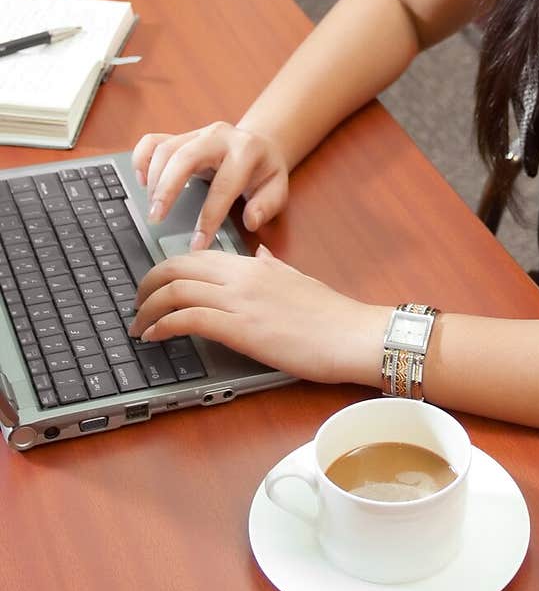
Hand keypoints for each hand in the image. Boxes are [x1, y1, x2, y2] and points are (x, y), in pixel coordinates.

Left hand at [129, 244, 386, 386]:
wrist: (351, 334)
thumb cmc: (330, 314)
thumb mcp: (296, 279)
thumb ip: (272, 266)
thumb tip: (258, 253)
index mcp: (253, 265)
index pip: (195, 256)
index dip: (165, 269)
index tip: (153, 286)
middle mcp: (241, 277)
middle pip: (177, 268)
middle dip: (147, 285)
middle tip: (135, 304)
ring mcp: (240, 302)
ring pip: (176, 291)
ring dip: (148, 309)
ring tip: (138, 326)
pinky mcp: (241, 329)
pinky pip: (189, 319)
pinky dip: (163, 326)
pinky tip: (155, 336)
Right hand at [131, 122, 289, 249]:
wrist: (260, 144)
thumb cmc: (264, 170)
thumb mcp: (277, 188)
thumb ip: (267, 205)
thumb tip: (250, 221)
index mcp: (246, 151)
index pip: (224, 186)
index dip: (209, 217)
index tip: (197, 244)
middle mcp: (218, 136)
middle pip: (184, 157)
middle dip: (167, 189)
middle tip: (156, 218)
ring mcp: (197, 133)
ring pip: (165, 149)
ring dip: (153, 180)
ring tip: (153, 209)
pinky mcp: (181, 136)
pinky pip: (152, 141)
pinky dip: (141, 160)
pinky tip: (141, 182)